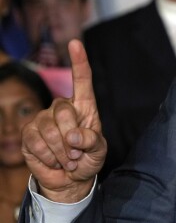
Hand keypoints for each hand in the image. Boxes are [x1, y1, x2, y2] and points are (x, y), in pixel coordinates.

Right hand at [21, 39, 105, 202]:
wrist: (69, 179)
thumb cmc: (87, 159)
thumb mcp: (99, 151)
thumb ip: (92, 141)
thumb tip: (73, 135)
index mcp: (84, 106)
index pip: (82, 80)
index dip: (79, 61)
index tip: (75, 43)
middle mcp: (62, 108)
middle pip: (64, 110)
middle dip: (72, 136)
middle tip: (76, 153)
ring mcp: (43, 119)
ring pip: (49, 128)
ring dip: (61, 150)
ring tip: (67, 158)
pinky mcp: (29, 133)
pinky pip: (36, 141)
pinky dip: (48, 156)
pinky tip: (54, 160)